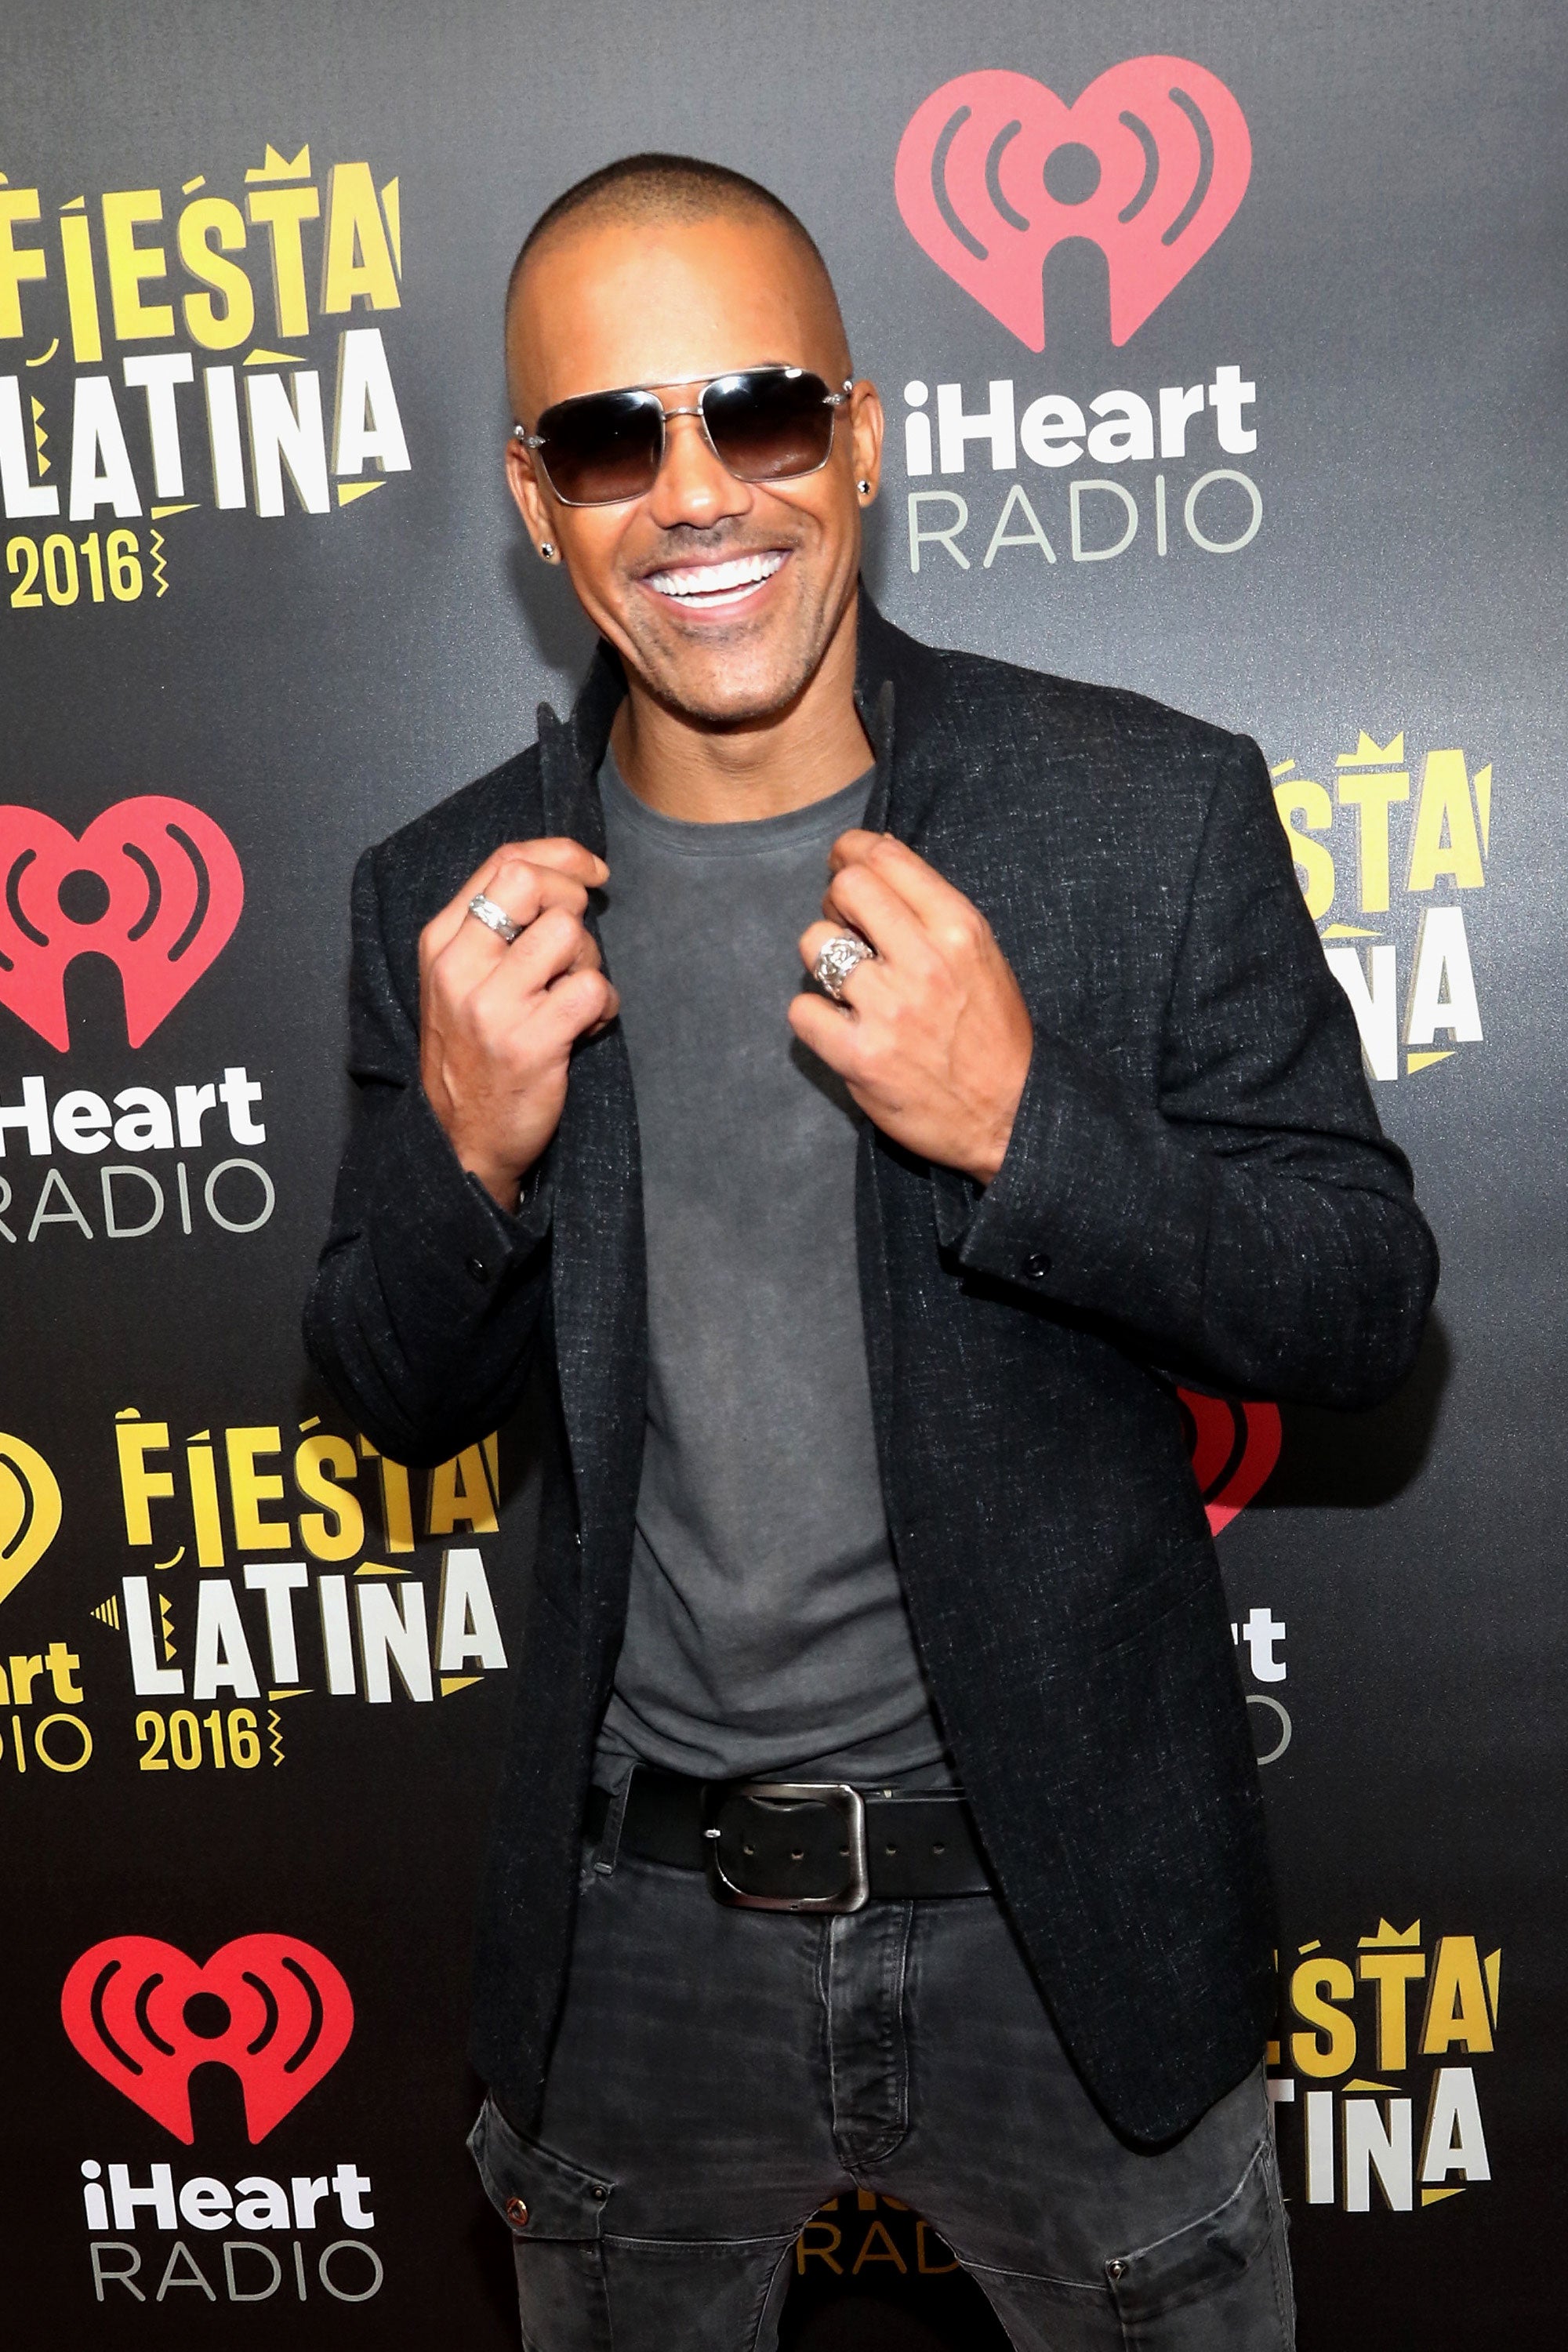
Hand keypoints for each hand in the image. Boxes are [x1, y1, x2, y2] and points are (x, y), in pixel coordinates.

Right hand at [419, 838, 616, 1211]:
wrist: (460, 1142)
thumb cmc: (471, 1056)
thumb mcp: (460, 983)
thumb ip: (494, 929)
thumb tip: (559, 876)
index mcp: (440, 943)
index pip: (503, 862)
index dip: (559, 855)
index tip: (591, 870)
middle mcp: (460, 968)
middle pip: (530, 883)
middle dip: (573, 899)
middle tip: (578, 942)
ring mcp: (493, 1006)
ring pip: (569, 934)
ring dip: (590, 961)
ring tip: (575, 994)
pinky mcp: (531, 1043)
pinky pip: (593, 989)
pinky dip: (605, 1005)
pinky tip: (587, 1026)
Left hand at [789, 831, 1032, 1186]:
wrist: (1011, 1115)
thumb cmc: (995, 1034)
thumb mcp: (980, 955)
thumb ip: (930, 909)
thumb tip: (872, 856)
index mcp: (959, 929)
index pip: (885, 857)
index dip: (851, 852)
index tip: (842, 862)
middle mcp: (924, 962)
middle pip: (845, 889)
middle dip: (836, 904)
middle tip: (847, 930)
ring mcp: (889, 1009)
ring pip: (815, 944)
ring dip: (823, 962)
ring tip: (850, 985)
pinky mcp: (860, 1056)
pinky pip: (802, 1010)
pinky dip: (815, 1017)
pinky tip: (842, 1026)